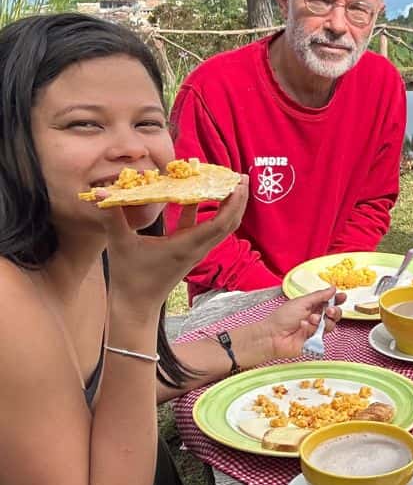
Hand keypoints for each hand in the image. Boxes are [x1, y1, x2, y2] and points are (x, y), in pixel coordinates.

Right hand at [99, 180, 248, 318]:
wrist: (136, 307)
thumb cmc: (129, 278)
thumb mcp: (120, 244)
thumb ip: (112, 217)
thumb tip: (99, 193)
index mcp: (187, 246)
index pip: (220, 223)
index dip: (232, 202)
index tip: (237, 182)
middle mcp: (197, 248)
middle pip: (229, 223)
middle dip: (239, 200)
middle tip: (242, 177)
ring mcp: (195, 251)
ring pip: (221, 227)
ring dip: (229, 206)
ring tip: (232, 184)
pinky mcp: (189, 252)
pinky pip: (204, 229)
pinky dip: (208, 213)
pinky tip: (202, 195)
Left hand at [235, 288, 344, 363]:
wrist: (272, 336)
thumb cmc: (282, 318)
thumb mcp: (302, 302)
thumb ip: (319, 296)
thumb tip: (333, 289)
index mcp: (312, 306)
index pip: (329, 301)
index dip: (337, 299)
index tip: (343, 297)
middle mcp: (316, 317)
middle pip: (335, 314)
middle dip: (335, 312)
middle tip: (329, 311)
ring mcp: (316, 330)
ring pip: (331, 325)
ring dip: (323, 321)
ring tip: (311, 320)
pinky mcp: (315, 341)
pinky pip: (322, 335)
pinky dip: (314, 330)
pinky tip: (304, 328)